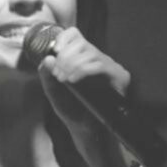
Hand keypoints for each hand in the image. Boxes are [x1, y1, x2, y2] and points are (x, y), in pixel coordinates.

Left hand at [37, 27, 130, 166]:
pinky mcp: (119, 76)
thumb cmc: (72, 111)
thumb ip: (47, 77)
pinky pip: (99, 65)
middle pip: (81, 43)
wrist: (88, 131)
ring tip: (64, 79)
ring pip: (90, 52)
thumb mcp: (54, 93)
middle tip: (58, 74)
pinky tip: (73, 80)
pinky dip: (83, 70)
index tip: (54, 51)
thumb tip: (47, 58)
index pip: (75, 35)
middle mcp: (97, 59)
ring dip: (72, 64)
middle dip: (65, 57)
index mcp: (82, 58)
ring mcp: (110, 67)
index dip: (63, 39)